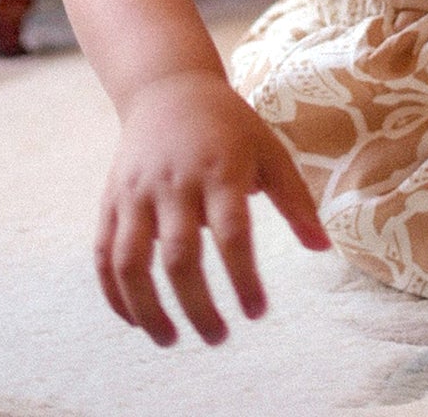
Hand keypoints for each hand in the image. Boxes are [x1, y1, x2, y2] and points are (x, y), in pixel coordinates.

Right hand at [97, 69, 330, 346]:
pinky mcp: (112, 200)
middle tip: (218, 338)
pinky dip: (114, 292)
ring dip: (148, 308)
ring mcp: (138, 192)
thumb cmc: (229, 126)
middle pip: (180, 255)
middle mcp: (175, 183)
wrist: (170, 88)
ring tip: (170, 340)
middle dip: (198, 305)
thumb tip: (322, 249)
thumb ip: (295, 200)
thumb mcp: (269, 150)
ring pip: (131, 261)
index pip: (232, 233)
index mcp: (220, 169)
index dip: (244, 277)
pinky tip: (135, 318)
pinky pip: (104, 254)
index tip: (257, 313)